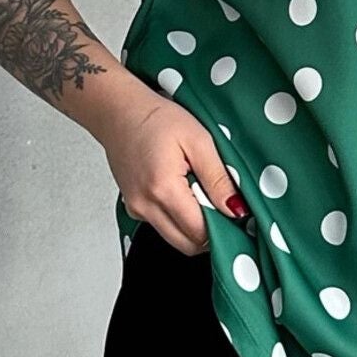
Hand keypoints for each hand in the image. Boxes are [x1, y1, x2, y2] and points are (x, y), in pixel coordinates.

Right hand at [94, 88, 249, 255]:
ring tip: (203, 194)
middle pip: (187, 244)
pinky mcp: (133, 208)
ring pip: (175, 239)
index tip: (237, 214)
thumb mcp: (199, 140)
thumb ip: (218, 179)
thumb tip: (236, 209)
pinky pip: (162, 226)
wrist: (119, 112)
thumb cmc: (156, 119)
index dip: (224, 227)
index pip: (200, 232)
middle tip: (223, 207)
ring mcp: (136, 209)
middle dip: (211, 233)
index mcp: (163, 189)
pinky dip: (179, 219)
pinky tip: (185, 193)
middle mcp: (145, 206)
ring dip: (194, 227)